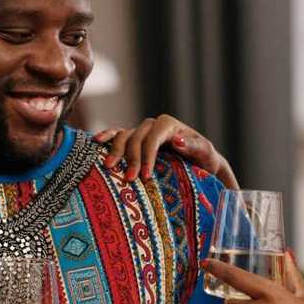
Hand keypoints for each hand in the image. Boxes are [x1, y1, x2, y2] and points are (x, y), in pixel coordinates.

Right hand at [94, 114, 238, 188]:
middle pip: (136, 137)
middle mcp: (153, 126)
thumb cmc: (204, 160)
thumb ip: (194, 146)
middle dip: (131, 158)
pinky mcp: (133, 140)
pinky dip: (107, 136)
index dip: (147, 155)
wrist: (199, 164)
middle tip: (129, 179)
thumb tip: (176, 140)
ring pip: (123, 136)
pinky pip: (117, 135)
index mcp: (169, 125)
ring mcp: (142, 132)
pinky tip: (97, 142)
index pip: (153, 136)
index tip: (145, 176)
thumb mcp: (206, 154)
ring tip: (109, 167)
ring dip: (115, 150)